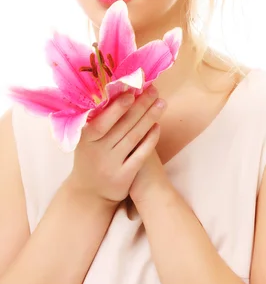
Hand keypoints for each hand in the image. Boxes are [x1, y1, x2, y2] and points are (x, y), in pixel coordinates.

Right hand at [67, 86, 165, 207]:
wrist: (89, 193)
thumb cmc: (91, 156)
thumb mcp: (87, 141)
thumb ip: (98, 121)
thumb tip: (118, 91)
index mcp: (86, 139)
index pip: (102, 121)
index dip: (117, 107)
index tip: (131, 92)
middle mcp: (98, 152)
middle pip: (124, 126)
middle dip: (141, 106)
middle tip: (154, 90)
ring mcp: (111, 165)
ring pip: (134, 137)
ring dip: (150, 118)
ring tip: (161, 103)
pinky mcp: (124, 176)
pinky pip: (141, 154)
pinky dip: (150, 140)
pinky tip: (158, 126)